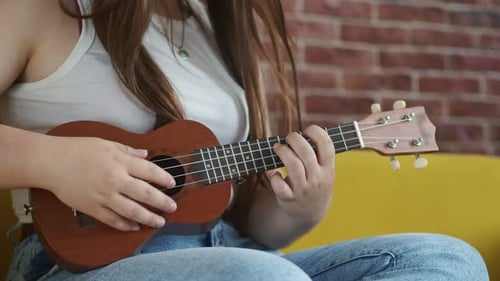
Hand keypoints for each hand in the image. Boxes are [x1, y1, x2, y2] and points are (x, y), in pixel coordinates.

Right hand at [40, 136, 176, 230]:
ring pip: (132, 211)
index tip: (172, 184)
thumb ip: (128, 150)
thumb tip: (145, 154)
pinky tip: (134, 227)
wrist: (51, 162)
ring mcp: (104, 196)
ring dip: (148, 218)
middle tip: (172, 207)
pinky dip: (125, 225)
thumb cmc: (77, 149)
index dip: (164, 178)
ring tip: (159, 222)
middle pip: (145, 194)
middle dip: (162, 202)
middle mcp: (115, 179)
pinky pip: (112, 219)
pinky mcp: (92, 208)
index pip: (150, 171)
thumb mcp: (106, 143)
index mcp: (120, 161)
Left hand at [270, 125, 334, 226]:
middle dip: (294, 139)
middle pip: (306, 152)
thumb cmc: (315, 183)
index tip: (307, 130)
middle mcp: (317, 179)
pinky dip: (273, 175)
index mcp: (328, 169)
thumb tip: (303, 133)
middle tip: (288, 138)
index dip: (316, 132)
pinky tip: (274, 173)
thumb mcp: (325, 171)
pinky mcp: (288, 198)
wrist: (310, 213)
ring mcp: (303, 189)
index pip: (327, 145)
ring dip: (282, 151)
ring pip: (292, 164)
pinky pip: (278, 183)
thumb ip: (318, 155)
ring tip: (278, 148)